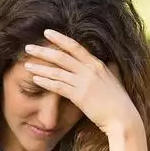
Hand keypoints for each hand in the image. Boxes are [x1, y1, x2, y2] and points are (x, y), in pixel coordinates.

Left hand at [23, 29, 142, 134]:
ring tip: (26, 65)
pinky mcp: (79, 96)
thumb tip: (110, 62)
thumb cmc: (119, 102)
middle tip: (27, 47)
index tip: (47, 32)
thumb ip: (110, 70)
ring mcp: (84, 83)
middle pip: (61, 56)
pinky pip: (58, 87)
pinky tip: (35, 80)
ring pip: (57, 71)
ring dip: (40, 67)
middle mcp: (89, 70)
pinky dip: (45, 82)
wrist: (123, 118)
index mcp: (97, 64)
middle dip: (43, 51)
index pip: (75, 46)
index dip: (60, 38)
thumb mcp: (116, 80)